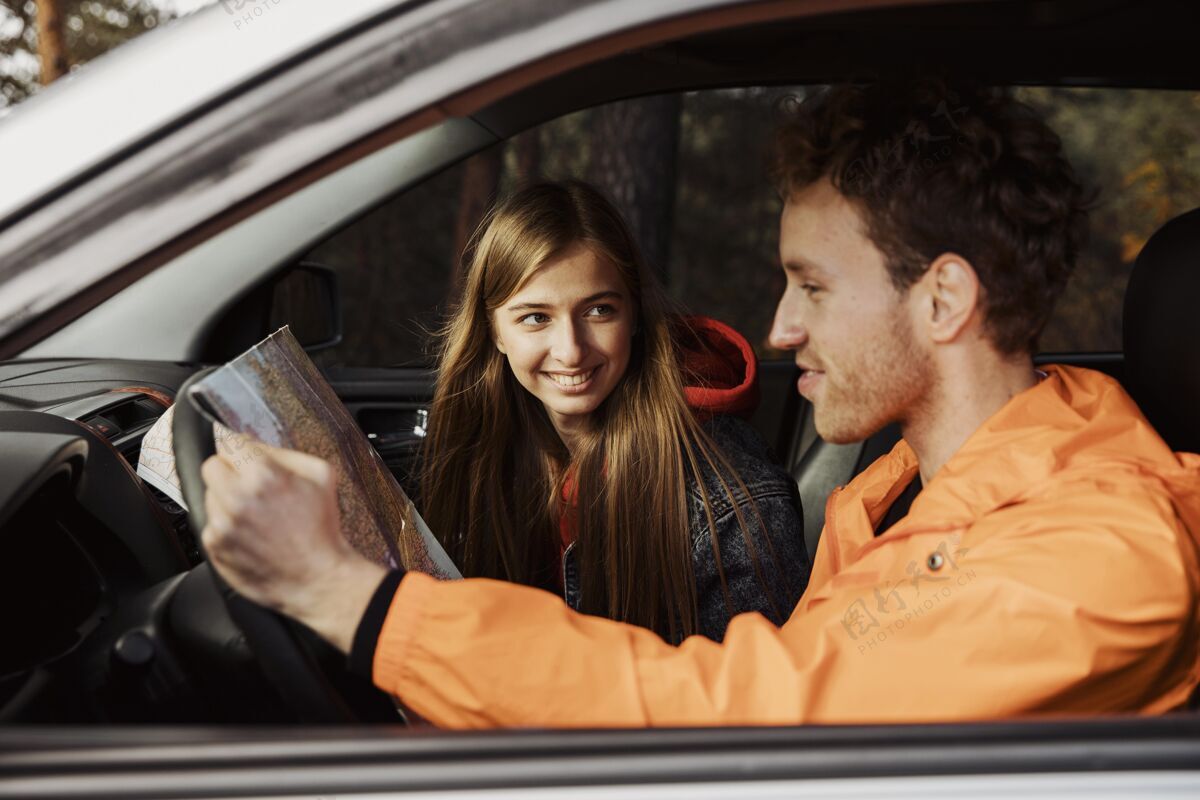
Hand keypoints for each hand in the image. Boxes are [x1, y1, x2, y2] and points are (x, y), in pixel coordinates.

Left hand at [200, 434, 386, 652]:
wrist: (317, 577)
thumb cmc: (321, 528)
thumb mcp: (321, 475)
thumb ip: (284, 452)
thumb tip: (253, 442)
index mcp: (263, 475)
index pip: (228, 442)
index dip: (239, 448)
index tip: (243, 454)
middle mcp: (237, 497)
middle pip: (211, 466)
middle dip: (228, 471)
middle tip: (248, 485)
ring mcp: (222, 523)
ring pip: (210, 495)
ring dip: (226, 499)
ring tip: (255, 514)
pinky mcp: (215, 545)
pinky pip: (210, 523)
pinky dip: (226, 525)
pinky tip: (249, 532)